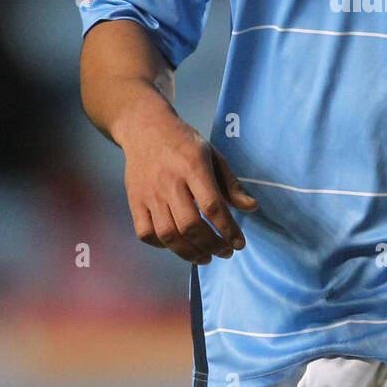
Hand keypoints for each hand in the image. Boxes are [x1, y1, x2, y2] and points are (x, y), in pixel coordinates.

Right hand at [121, 110, 257, 264]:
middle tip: (225, 252)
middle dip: (212, 245)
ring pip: (168, 234)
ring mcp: (148, 193)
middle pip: (190, 225)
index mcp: (192, 166)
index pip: (212, 206)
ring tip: (206, 257)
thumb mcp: (213, 155)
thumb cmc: (184, 143)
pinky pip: (146, 233)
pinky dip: (163, 246)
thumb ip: (231, 184)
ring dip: (190, 253)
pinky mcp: (134, 201)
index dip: (228, 230)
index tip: (239, 244)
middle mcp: (169, 181)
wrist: (145, 128)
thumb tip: (252, 208)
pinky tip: (179, 246)